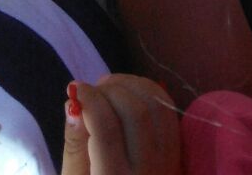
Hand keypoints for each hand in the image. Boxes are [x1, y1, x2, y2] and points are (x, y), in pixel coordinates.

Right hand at [61, 76, 180, 174]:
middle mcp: (148, 172)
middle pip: (136, 113)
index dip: (91, 100)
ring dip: (133, 85)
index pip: (106, 130)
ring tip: (110, 88)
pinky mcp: (177, 156)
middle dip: (112, 90)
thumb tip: (73, 102)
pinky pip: (168, 113)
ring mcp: (168, 164)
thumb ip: (75, 145)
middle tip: (94, 88)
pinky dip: (150, 93)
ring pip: (158, 107)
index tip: (76, 88)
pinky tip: (130, 94)